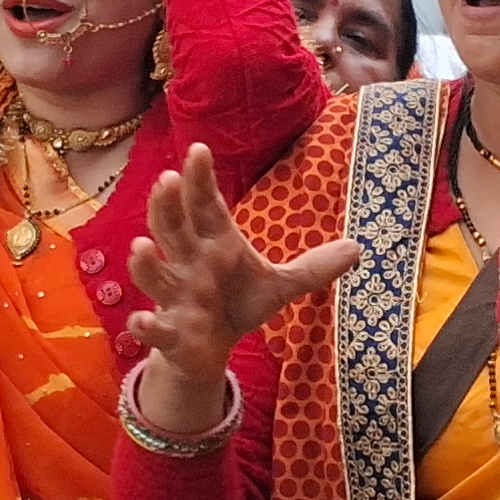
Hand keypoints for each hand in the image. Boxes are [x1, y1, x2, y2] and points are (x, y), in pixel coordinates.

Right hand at [125, 142, 357, 375]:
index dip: (200, 179)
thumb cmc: (238, 304)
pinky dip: (146, 325)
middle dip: (167, 206)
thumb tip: (358, 247)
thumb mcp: (280, 285)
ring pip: (153, 274)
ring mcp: (175, 297)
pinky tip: (141, 321)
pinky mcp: (169, 331)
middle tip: (166, 179)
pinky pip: (154, 326)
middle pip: (172, 229)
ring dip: (144, 262)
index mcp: (214, 243)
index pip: (205, 205)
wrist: (210, 349)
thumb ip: (314, 267)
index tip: (199, 149)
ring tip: (141, 245)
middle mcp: (188, 263)